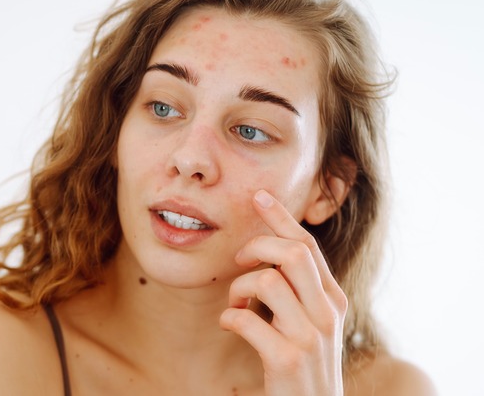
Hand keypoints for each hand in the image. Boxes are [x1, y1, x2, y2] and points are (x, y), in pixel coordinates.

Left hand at [219, 190, 346, 395]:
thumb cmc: (304, 365)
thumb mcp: (310, 324)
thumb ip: (298, 291)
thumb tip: (269, 251)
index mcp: (333, 300)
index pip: (307, 246)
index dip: (280, 218)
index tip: (258, 196)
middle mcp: (327, 314)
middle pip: (291, 253)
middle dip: (255, 247)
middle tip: (239, 262)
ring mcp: (310, 337)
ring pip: (266, 280)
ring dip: (238, 288)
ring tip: (237, 304)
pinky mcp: (287, 359)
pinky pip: (246, 320)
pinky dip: (230, 317)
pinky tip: (230, 324)